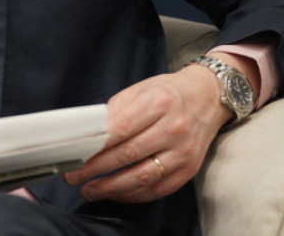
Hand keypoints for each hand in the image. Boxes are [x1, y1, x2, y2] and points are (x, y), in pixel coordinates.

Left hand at [64, 53, 256, 203]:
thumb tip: (89, 132)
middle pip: (128, 154)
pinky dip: (135, 195)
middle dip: (96, 169)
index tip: (75, 155)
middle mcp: (173, 127)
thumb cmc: (168, 91)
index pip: (121, 129)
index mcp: (158, 102)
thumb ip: (116, 110)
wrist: (208, 97)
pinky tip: (117, 193)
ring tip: (91, 190)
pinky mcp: (190, 169)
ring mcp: (184, 151)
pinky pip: (160, 188)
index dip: (96, 145)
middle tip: (74, 177)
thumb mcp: (141, 89)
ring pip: (143, 176)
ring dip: (113, 188)